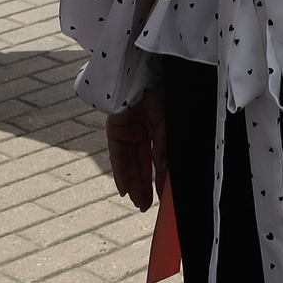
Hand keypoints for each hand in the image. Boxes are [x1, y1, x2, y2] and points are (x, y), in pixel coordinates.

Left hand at [106, 89, 164, 210]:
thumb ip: (164, 149)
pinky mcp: (114, 131)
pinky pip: (117, 157)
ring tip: (138, 203)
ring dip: (133, 184)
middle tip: (146, 207)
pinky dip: (120, 174)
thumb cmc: (162, 94)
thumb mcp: (167, 125)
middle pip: (143, 164)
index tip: (164, 197)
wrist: (143, 76)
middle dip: (144, 186)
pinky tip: (124, 190)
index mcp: (159, 128)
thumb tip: (164, 172)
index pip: (159, 159)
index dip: (161, 178)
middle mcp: (143, 131)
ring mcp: (128, 132)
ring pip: (130, 164)